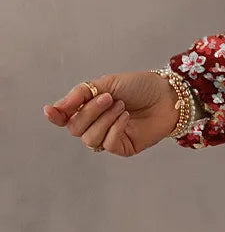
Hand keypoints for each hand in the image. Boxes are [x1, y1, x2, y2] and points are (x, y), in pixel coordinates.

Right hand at [42, 72, 180, 156]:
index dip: (56, 116)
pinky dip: (115, 129)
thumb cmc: (139, 87)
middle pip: (75, 129)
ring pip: (89, 139)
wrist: (166, 95)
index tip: (50, 111)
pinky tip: (126, 117)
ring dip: (104, 120)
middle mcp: (96, 125)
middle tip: (109, 97)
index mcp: (89, 108)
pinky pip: (108, 144)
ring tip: (120, 106)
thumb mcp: (106, 84)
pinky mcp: (123, 148)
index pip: (65, 118)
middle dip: (90, 112)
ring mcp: (109, 138)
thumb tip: (54, 109)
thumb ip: (80, 95)